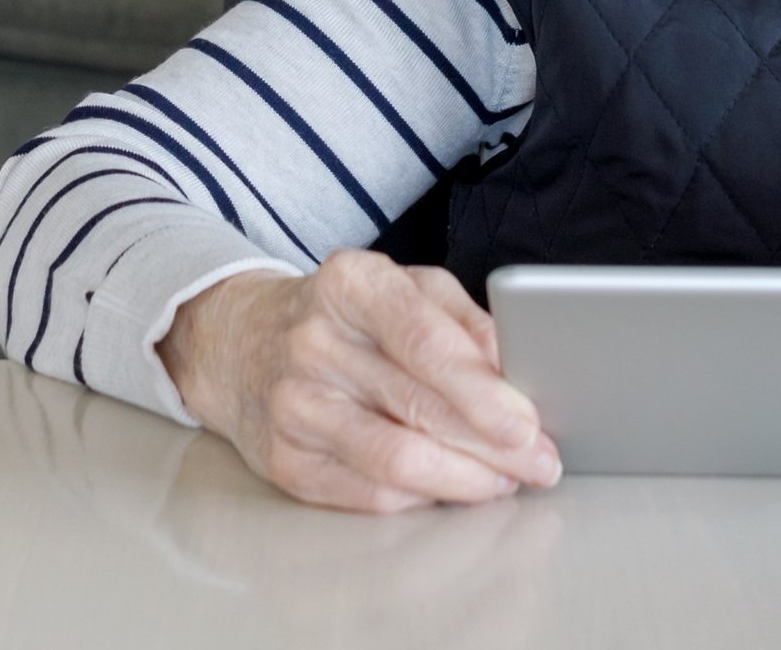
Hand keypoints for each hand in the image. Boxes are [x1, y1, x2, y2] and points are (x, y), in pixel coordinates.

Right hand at [158, 251, 562, 512]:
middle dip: (494, 445)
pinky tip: (450, 487)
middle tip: (539, 462)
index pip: (425, 341)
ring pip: (396, 461)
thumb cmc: (341, 316)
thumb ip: (462, 320)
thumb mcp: (402, 287)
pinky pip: (369, 493)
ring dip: (465, 479)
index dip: (483, 390)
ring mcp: (293, 405)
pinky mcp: (284, 460)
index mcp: (350, 284)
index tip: (527, 421)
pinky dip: (423, 496)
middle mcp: (313, 342)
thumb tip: (515, 367)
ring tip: (503, 479)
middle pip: (419, 408)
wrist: (241, 342)